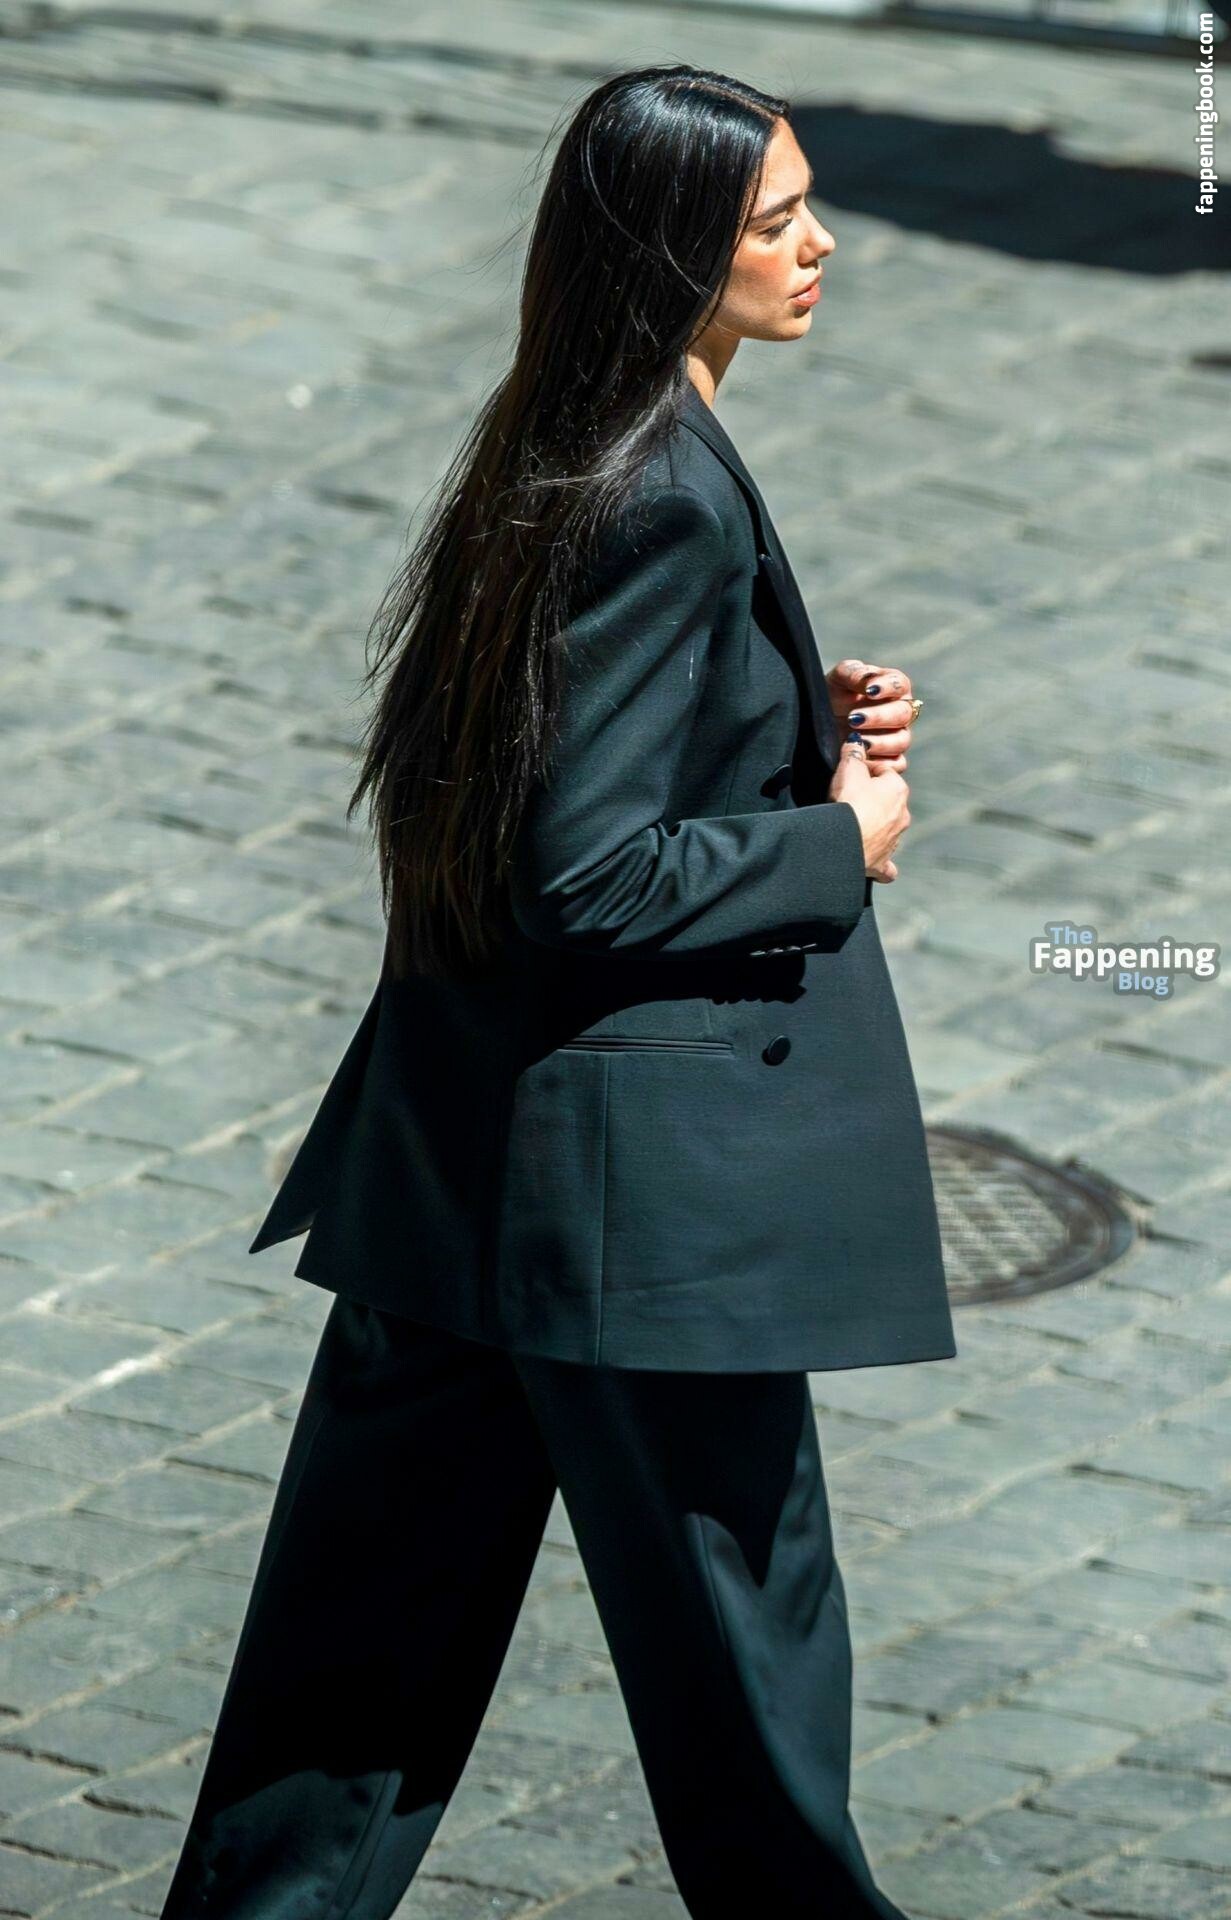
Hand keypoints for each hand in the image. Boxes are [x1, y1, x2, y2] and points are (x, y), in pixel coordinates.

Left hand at [827, 659, 913, 773]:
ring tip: (856, 740)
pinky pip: (896, 765)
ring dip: (880, 742)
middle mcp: (897, 712)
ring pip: (902, 741)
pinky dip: (880, 763)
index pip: (900, 684)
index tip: (869, 690)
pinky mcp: (889, 759)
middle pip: (903, 714)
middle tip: (854, 718)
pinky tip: (863, 759)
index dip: (888, 687)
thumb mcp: (837, 679)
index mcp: (890, 687)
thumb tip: (868, 681)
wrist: (816, 722)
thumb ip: (853, 672)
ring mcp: (895, 737)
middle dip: (879, 716)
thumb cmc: (831, 696)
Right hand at [828, 737, 910, 882]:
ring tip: (854, 828)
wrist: (842, 842)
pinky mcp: (882, 863)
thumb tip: (856, 741)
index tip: (850, 774)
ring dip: (876, 829)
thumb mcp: (848, 769)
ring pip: (889, 831)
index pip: (884, 772)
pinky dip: (882, 864)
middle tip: (847, 799)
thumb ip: (854, 752)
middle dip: (872, 800)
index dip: (866, 771)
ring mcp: (894, 841)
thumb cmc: (848, 803)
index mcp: (898, 790)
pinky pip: (886, 864)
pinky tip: (874, 863)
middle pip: (887, 802)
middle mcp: (902, 815)